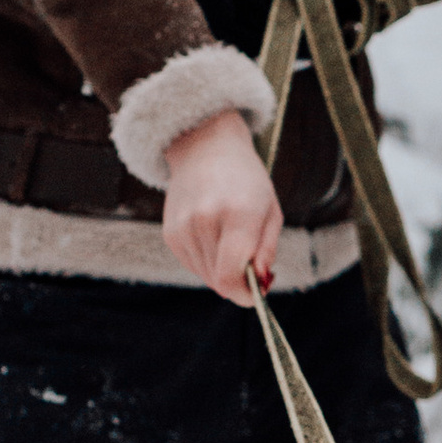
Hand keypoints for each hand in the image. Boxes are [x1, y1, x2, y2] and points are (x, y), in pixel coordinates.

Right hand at [162, 110, 281, 301]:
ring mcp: (183, 227)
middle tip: (252, 268)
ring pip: (206, 276)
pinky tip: (214, 236)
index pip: (231, 275)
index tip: (256, 294)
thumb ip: (266, 251)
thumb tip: (260, 285)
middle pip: (219, 280)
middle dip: (238, 283)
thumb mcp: (271, 211)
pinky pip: (192, 265)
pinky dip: (207, 261)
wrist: (206, 147)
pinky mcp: (170, 233)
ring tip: (232, 242)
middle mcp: (205, 221)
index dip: (245, 294)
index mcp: (238, 214)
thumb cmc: (247, 181)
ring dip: (222, 271)